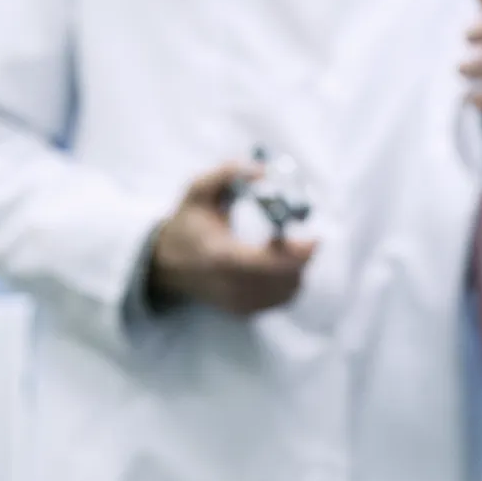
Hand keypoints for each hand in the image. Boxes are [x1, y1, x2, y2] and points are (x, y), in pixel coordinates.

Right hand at [146, 162, 317, 314]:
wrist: (167, 265)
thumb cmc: (187, 224)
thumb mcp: (198, 191)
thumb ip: (227, 173)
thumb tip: (262, 169)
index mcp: (220, 257)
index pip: (266, 264)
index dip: (296, 254)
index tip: (314, 237)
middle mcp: (230, 286)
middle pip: (284, 280)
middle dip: (301, 258)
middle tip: (307, 239)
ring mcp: (238, 303)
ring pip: (287, 292)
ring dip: (297, 269)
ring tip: (289, 249)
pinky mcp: (244, 311)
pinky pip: (280, 300)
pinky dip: (290, 281)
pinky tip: (281, 264)